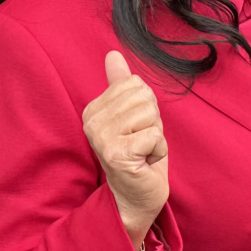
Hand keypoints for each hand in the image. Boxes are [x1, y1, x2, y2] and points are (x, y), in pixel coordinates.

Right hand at [82, 51, 169, 247]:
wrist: (136, 196)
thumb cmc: (138, 155)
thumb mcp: (132, 116)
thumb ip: (121, 86)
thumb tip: (113, 54)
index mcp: (94, 109)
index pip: (135, 84)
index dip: (146, 107)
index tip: (136, 129)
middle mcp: (92, 122)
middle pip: (144, 97)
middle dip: (153, 121)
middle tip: (141, 142)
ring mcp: (102, 138)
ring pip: (150, 115)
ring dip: (155, 136)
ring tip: (143, 152)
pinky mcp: (118, 154)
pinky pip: (154, 135)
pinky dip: (158, 150)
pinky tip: (145, 162)